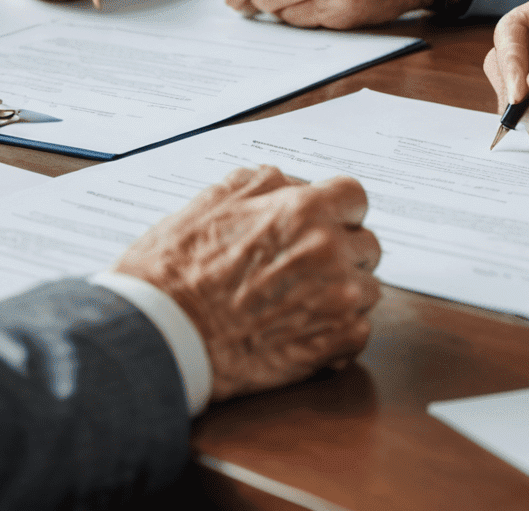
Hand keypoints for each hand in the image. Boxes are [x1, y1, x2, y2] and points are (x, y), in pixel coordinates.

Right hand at [113, 164, 381, 401]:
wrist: (162, 334)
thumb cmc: (178, 268)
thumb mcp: (216, 199)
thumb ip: (266, 185)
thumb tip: (291, 185)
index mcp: (302, 209)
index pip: (355, 197)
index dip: (338, 212)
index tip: (327, 226)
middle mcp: (327, 249)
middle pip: (366, 245)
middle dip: (342, 255)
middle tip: (305, 271)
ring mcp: (336, 299)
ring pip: (366, 290)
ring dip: (341, 297)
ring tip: (298, 305)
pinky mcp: (334, 344)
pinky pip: (359, 333)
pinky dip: (336, 335)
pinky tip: (300, 332)